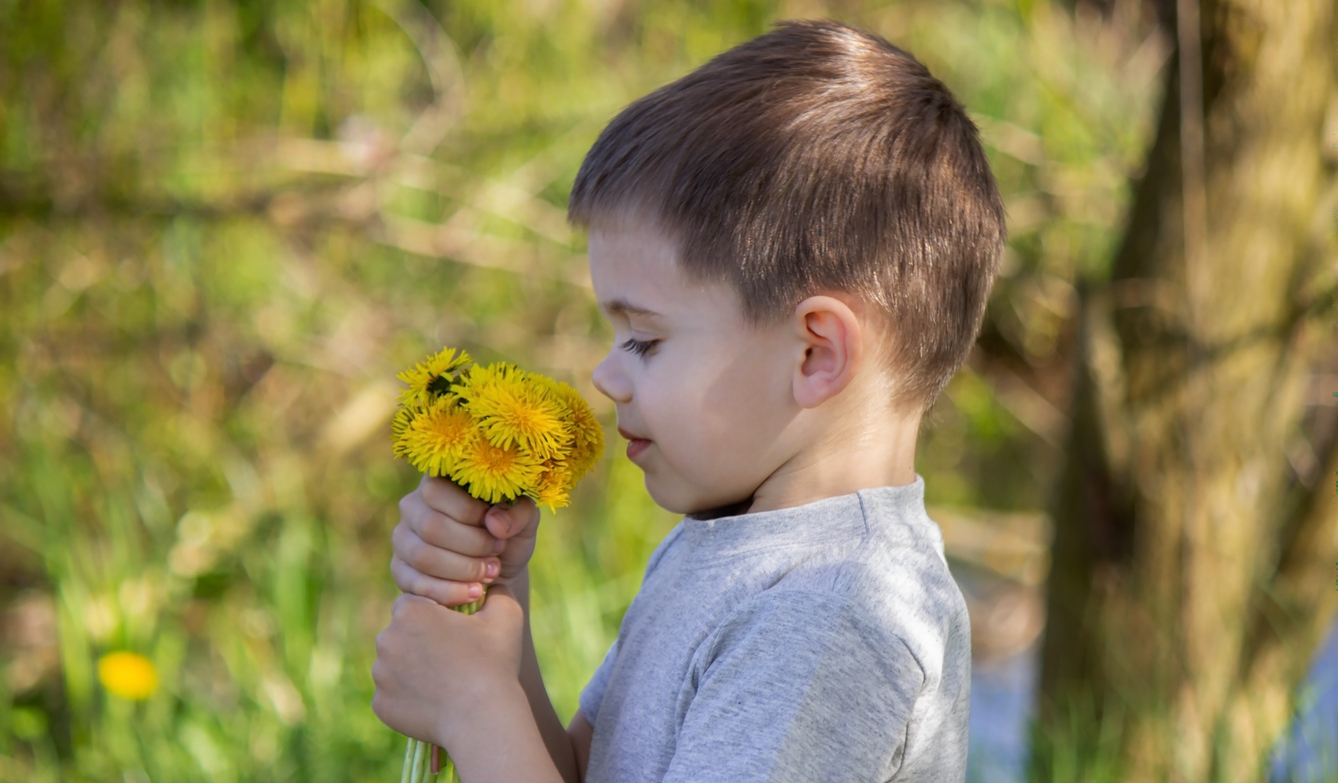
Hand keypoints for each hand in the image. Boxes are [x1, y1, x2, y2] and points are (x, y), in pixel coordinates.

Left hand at [371, 583, 525, 744]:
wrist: (482, 719)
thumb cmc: (494, 663)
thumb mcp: (506, 614)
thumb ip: (496, 590)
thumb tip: (491, 583)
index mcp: (410, 611)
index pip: (413, 604)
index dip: (434, 616)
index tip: (454, 632)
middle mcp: (386, 639)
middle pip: (400, 633)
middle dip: (420, 641)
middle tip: (451, 658)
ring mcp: (380, 674)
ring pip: (395, 664)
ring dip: (413, 669)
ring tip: (445, 682)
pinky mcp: (379, 704)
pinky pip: (393, 694)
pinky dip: (409, 697)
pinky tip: (435, 701)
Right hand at [392, 475, 541, 605]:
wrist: (498, 571)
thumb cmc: (508, 536)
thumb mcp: (524, 520)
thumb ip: (518, 513)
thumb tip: (494, 522)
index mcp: (438, 482)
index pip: (437, 491)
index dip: (470, 513)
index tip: (498, 529)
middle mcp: (413, 507)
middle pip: (431, 526)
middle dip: (472, 545)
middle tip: (497, 553)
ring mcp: (403, 539)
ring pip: (423, 556)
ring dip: (463, 569)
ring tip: (491, 573)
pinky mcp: (401, 571)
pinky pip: (416, 584)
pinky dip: (450, 592)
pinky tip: (475, 592)